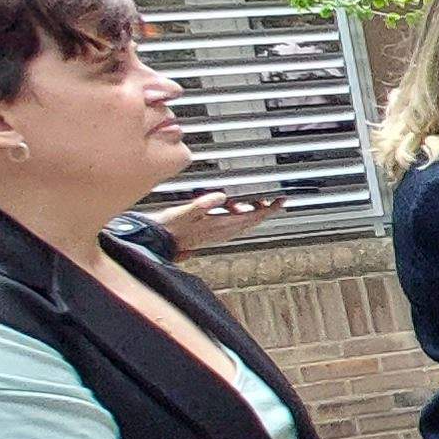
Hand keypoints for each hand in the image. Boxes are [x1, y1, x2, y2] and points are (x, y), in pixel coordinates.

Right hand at [149, 187, 272, 253]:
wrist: (157, 241)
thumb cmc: (170, 228)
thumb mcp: (185, 212)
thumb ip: (204, 203)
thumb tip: (222, 196)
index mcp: (220, 225)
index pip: (253, 217)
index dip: (270, 209)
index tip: (282, 201)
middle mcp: (223, 232)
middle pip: (252, 221)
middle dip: (264, 209)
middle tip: (271, 198)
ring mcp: (218, 234)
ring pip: (244, 223)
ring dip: (252, 212)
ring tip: (253, 200)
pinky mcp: (212, 234)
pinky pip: (233, 224)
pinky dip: (239, 215)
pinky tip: (232, 208)